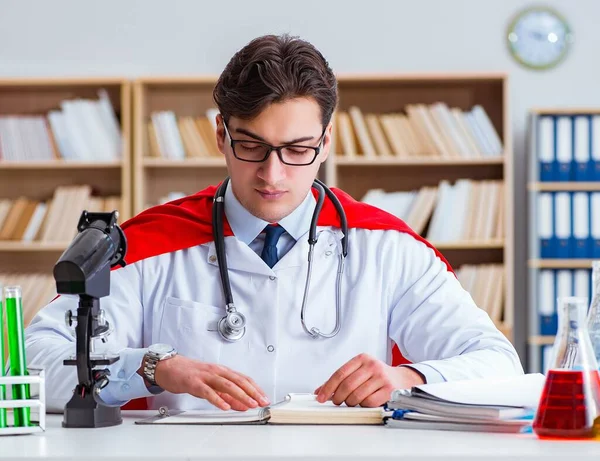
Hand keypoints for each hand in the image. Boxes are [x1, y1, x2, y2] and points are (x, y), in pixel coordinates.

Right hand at [152, 355, 269, 410]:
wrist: (169, 367)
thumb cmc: (190, 374)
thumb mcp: (211, 385)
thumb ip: (227, 396)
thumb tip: (241, 405)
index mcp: (222, 371)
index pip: (244, 378)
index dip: (256, 388)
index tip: (264, 397)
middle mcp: (217, 371)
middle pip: (239, 381)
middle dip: (253, 392)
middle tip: (262, 401)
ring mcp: (206, 376)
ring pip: (227, 385)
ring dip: (240, 395)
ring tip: (249, 404)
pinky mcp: (194, 382)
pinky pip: (208, 391)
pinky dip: (218, 399)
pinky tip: (225, 407)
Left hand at [314, 353, 424, 406]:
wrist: (402, 379)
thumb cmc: (377, 375)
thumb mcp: (359, 371)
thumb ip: (341, 379)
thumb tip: (320, 391)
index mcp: (362, 358)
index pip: (340, 373)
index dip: (328, 386)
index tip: (321, 396)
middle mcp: (372, 366)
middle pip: (347, 385)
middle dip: (338, 397)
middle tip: (336, 401)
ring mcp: (381, 377)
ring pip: (357, 395)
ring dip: (350, 402)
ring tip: (351, 402)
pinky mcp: (389, 389)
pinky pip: (369, 402)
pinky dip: (363, 405)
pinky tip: (364, 402)